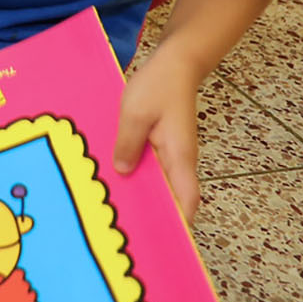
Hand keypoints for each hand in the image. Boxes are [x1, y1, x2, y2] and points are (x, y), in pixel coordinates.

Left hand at [115, 49, 202, 221]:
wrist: (175, 63)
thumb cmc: (158, 86)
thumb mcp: (135, 113)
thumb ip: (128, 143)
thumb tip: (124, 172)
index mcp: (179, 156)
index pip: (187, 198)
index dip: (180, 220)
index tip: (164, 238)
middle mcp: (180, 159)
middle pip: (173, 195)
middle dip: (155, 211)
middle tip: (127, 226)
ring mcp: (172, 152)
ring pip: (160, 180)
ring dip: (143, 191)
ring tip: (115, 205)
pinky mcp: (163, 143)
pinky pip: (152, 165)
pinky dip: (138, 172)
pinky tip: (114, 174)